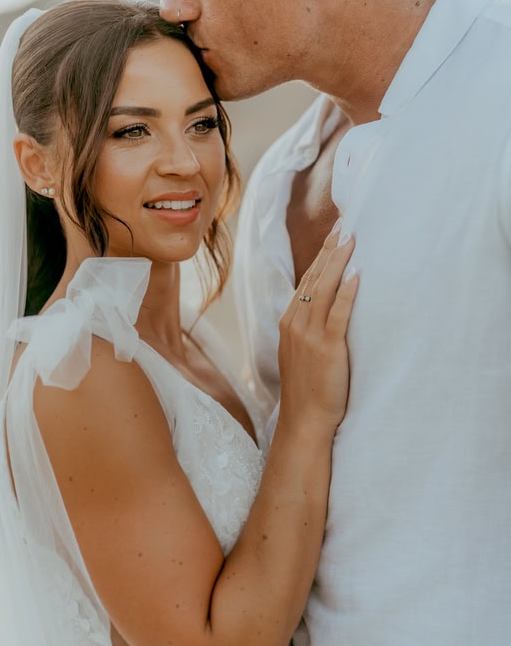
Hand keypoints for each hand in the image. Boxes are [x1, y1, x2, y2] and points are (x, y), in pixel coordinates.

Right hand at [277, 221, 356, 433]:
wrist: (304, 420)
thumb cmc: (308, 390)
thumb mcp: (301, 353)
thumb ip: (310, 329)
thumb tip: (326, 310)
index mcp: (289, 323)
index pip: (307, 282)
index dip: (321, 257)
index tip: (334, 236)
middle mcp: (295, 324)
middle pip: (314, 279)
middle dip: (329, 250)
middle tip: (344, 225)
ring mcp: (309, 335)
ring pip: (324, 290)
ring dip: (338, 262)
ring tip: (351, 239)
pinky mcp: (326, 347)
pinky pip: (337, 314)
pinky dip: (347, 293)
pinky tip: (357, 275)